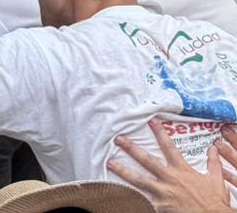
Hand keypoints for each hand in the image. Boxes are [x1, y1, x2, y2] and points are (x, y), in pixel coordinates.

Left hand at [107, 119, 236, 210]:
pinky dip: (132, 197)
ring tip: (109, 163)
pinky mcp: (160, 206)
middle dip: (131, 148)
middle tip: (118, 139)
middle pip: (147, 160)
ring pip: (139, 180)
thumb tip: (213, 149)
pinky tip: (119, 193)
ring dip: (123, 171)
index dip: (160, 133)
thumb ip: (213, 163)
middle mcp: (170, 179)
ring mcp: (163, 193)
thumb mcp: (216, 180)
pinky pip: (143, 200)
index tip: (151, 121)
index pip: (169, 147)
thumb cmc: (214, 202)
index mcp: (182, 170)